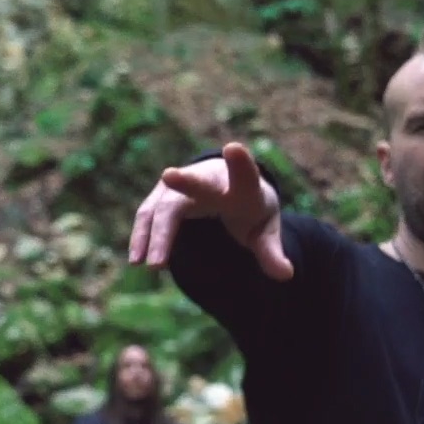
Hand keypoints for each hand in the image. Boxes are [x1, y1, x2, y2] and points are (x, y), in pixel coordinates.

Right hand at [128, 142, 291, 280]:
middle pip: (196, 182)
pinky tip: (136, 259)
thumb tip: (287, 276)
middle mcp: (209, 179)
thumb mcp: (265, 230)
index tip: (233, 148)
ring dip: (156, 233)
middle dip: (185, 182)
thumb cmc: (249, 208)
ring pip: (165, 206)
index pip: (245, 172)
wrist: (227, 186)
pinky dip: (142, 237)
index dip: (240, 162)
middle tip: (170, 175)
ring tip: (154, 266)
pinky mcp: (161, 197)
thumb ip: (271, 252)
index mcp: (242, 185)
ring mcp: (181, 185)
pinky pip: (148, 216)